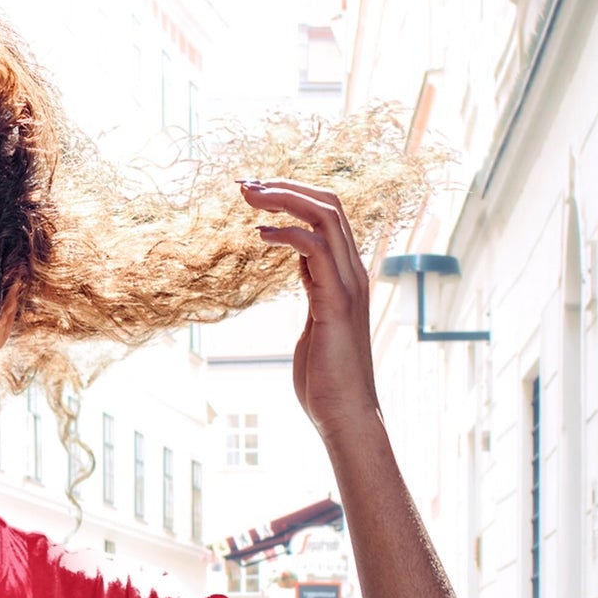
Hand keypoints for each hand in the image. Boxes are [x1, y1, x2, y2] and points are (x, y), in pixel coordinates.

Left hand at [240, 179, 382, 438]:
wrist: (344, 414)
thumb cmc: (325, 378)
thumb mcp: (315, 321)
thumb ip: (314, 289)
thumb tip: (303, 266)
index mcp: (346, 275)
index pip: (327, 215)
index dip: (293, 196)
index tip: (256, 192)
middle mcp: (353, 272)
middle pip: (329, 204)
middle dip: (286, 187)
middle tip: (244, 183)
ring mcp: (348, 285)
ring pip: (325, 217)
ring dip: (284, 199)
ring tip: (248, 196)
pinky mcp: (335, 303)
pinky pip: (315, 250)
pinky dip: (287, 234)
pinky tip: (260, 234)